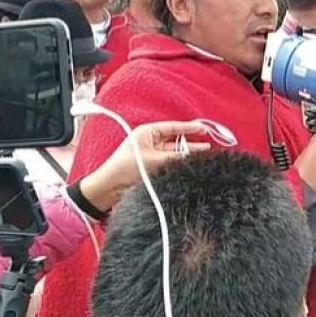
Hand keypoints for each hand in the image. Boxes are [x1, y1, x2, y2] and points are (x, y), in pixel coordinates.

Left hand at [80, 121, 210, 211]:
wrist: (108, 189)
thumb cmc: (123, 169)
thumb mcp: (153, 160)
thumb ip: (174, 158)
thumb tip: (192, 156)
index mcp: (147, 132)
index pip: (173, 127)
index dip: (189, 128)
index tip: (204, 129)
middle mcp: (150, 142)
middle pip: (175, 140)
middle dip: (190, 144)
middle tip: (207, 147)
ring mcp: (151, 155)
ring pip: (173, 153)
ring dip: (186, 155)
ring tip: (203, 157)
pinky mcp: (151, 168)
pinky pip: (169, 163)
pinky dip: (178, 164)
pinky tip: (189, 166)